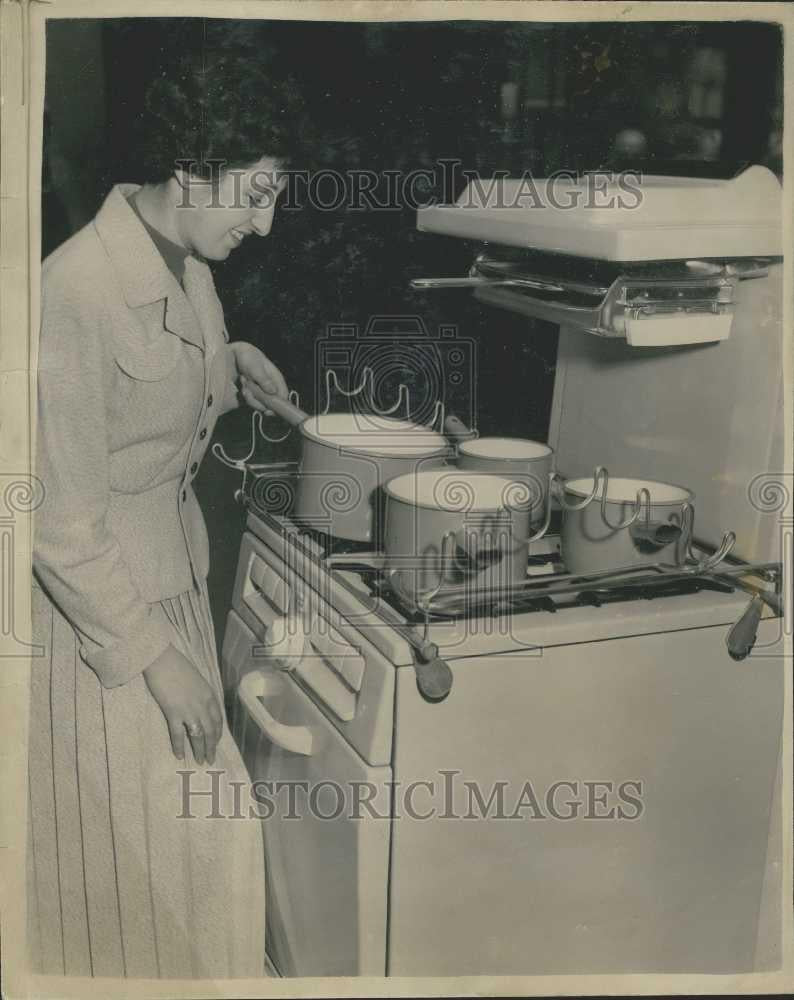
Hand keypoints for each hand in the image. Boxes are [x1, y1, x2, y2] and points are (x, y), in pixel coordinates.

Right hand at [143, 644, 223, 764]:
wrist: (163, 660)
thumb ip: (200, 694)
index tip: (216, 742)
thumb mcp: (197, 680)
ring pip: (198, 736)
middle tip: (210, 759)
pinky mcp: (173, 713)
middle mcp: (203, 705)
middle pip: (211, 731)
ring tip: (200, 762)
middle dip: (211, 746)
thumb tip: (198, 705)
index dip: (218, 733)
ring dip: (200, 750)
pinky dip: (179, 746)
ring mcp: (189, 710)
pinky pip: (178, 734)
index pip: (218, 719)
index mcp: (210, 696)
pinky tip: (180, 756)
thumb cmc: (178, 666)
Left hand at [231, 342, 288, 410]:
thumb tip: (273, 392)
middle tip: (248, 390)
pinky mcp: (254, 394)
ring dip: (250, 397)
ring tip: (244, 383)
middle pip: (271, 404)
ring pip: (260, 404)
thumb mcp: (255, 367)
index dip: (279, 406)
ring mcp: (263, 391)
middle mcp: (271, 387)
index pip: (283, 396)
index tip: (267, 410)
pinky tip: (243, 386)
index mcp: (276, 380)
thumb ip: (264, 380)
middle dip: (258, 401)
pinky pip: (252, 402)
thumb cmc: (248, 357)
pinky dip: (246, 396)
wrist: (235, 354)